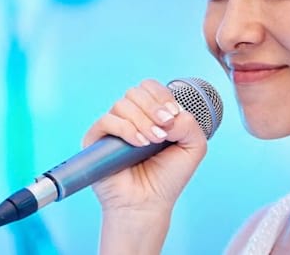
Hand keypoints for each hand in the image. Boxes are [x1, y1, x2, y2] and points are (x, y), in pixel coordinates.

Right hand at [82, 80, 207, 251]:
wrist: (148, 203)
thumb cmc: (168, 177)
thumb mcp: (194, 146)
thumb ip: (190, 123)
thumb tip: (169, 115)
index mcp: (150, 113)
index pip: (150, 87)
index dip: (162, 96)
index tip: (173, 117)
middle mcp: (129, 117)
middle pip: (136, 91)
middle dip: (154, 109)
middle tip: (164, 132)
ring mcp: (112, 127)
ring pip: (123, 104)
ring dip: (143, 121)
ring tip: (153, 142)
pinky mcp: (95, 139)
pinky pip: (107, 120)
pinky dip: (126, 129)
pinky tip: (139, 144)